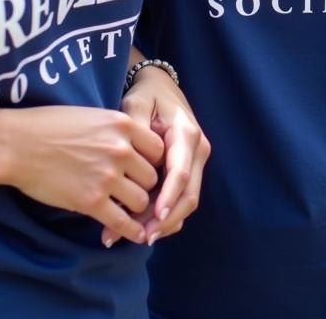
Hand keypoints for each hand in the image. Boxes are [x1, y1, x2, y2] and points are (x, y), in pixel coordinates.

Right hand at [1, 105, 163, 246]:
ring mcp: (106, 176)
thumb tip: (135, 147)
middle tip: (139, 193)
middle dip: (146, 187)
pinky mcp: (90, 201)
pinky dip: (131, 231)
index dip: (154, 162)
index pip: (159, 149)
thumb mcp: (94, 116)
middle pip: (152, 177)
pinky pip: (122, 221)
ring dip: (137, 207)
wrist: (18, 144)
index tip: (145, 170)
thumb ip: (118, 131)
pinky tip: (136, 235)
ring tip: (130, 210)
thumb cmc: (51, 126)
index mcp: (123, 125)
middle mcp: (120, 150)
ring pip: (141, 200)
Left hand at [104, 67, 209, 246]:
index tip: (155, 219)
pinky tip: (138, 227)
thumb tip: (128, 159)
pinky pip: (179, 199)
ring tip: (132, 236)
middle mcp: (197, 150)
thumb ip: (134, 130)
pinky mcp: (188, 170)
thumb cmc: (147, 96)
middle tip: (140, 237)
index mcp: (186, 133)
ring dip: (163, 223)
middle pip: (189, 194)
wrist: (161, 88)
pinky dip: (163, 216)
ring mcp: (195, 162)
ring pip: (186, 201)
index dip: (169, 198)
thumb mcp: (137, 105)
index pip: (181, 172)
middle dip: (166, 220)